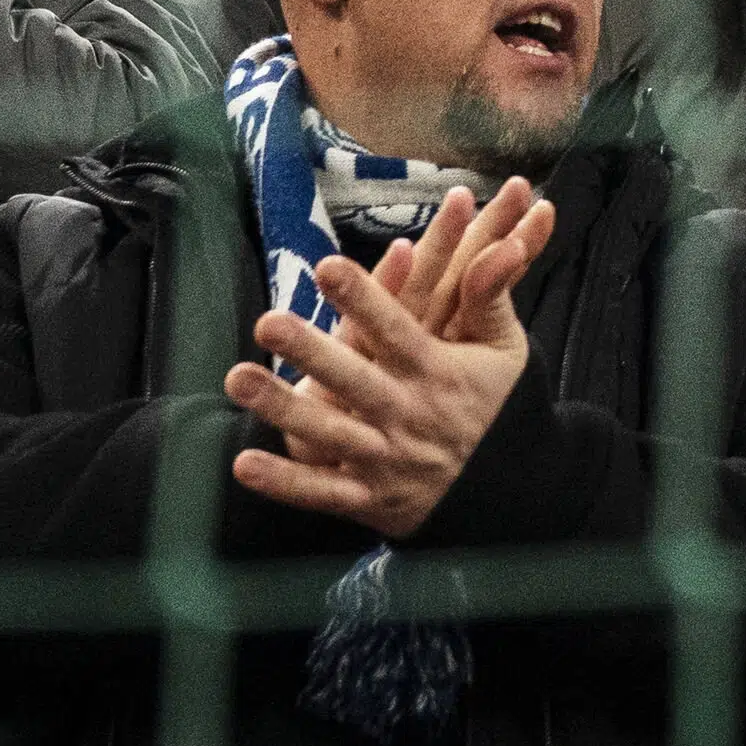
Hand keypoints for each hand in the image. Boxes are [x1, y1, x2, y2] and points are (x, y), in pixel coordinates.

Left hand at [227, 180, 557, 540]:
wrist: (507, 487)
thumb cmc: (497, 403)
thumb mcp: (505, 348)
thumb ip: (491, 296)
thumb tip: (503, 247)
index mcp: (437, 372)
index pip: (396, 330)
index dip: (363, 299)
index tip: (327, 267)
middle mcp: (407, 414)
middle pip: (354, 379)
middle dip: (311, 351)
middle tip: (268, 321)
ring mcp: (386, 459)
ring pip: (329, 433)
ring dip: (283, 408)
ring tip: (239, 378)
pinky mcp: (370, 497)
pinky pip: (322, 492)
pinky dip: (285, 482)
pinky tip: (245, 464)